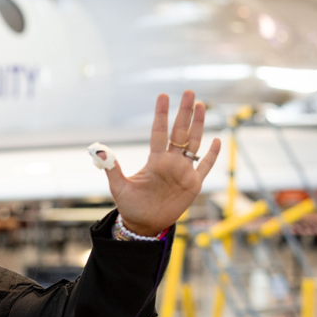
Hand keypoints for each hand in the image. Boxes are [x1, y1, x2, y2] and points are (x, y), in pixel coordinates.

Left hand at [104, 91, 220, 235]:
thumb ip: (112, 168)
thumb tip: (99, 150)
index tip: (163, 95)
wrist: (143, 224)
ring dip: (198, 125)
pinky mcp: (193, 185)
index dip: (161, 114)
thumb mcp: (118, 187)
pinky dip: (212, 155)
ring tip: (201, 106)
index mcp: (154, 160)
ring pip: (194, 143)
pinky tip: (217, 140)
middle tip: (189, 92)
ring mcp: (183, 171)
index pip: (159, 132)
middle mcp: (170, 162)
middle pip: (179, 132)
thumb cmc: (130, 205)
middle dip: (184, 112)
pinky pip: (205, 167)